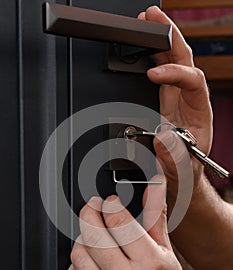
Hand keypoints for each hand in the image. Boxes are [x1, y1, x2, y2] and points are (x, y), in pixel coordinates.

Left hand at [61, 178, 211, 269]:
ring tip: (93, 237)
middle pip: (94, 235)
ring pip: (79, 255)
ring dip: (82, 239)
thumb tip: (155, 186)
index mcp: (150, 264)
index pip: (118, 222)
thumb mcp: (166, 250)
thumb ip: (155, 216)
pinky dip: (75, 265)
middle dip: (89, 213)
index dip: (110, 205)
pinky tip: (88, 263)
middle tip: (93, 209)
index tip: (109, 202)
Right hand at [138, 6, 212, 188]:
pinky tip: (141, 46)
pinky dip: (150, 56)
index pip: (193, 80)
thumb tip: (162, 137)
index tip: (153, 74)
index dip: (175, 73)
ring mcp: (175, 97)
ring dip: (160, 40)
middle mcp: (189, 99)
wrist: (179, 174)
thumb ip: (173, 155)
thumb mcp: (181, 167)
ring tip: (146, 22)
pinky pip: (158, 72)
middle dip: (171, 37)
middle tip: (153, 18)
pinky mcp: (162, 100)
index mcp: (200, 111)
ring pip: (171, 61)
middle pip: (185, 60)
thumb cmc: (183, 168)